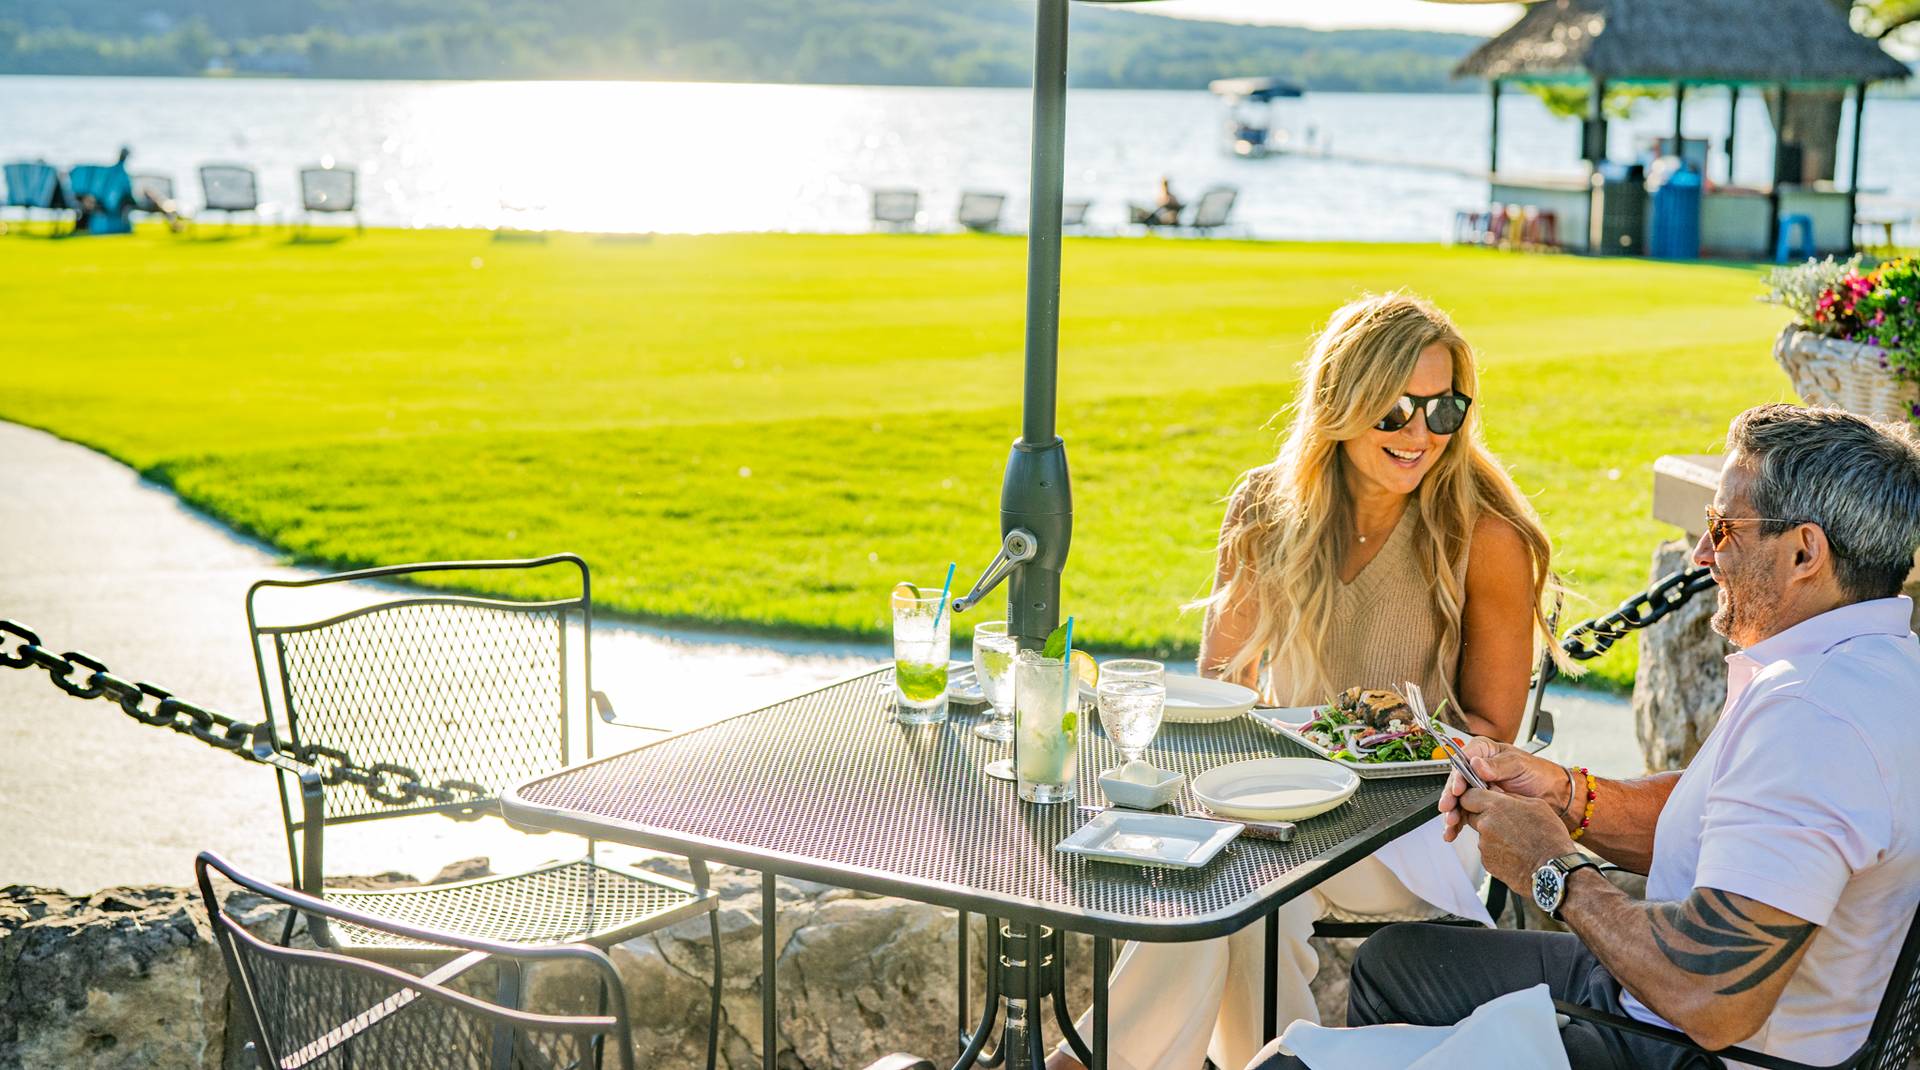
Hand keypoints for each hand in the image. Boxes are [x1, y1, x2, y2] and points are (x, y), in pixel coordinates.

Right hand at [1439, 736, 1572, 841]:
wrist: (1554, 796)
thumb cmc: (1539, 774)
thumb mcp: (1519, 765)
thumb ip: (1497, 766)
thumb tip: (1476, 764)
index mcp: (1484, 752)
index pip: (1463, 761)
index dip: (1457, 776)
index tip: (1458, 789)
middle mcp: (1477, 768)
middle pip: (1456, 781)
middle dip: (1451, 797)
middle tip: (1449, 808)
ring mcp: (1478, 787)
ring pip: (1458, 799)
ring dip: (1452, 812)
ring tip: (1451, 824)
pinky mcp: (1481, 804)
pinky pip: (1466, 812)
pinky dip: (1459, 823)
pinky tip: (1453, 831)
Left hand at [1454, 788, 1576, 890]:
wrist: (1552, 871)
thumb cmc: (1549, 837)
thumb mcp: (1536, 806)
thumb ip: (1511, 797)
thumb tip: (1497, 794)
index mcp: (1496, 807)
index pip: (1468, 796)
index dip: (1474, 798)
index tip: (1481, 800)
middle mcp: (1485, 824)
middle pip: (1472, 815)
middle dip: (1484, 816)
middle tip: (1504, 821)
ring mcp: (1484, 845)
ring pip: (1482, 834)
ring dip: (1493, 835)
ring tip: (1517, 841)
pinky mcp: (1487, 861)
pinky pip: (1488, 851)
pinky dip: (1498, 851)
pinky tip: (1515, 853)